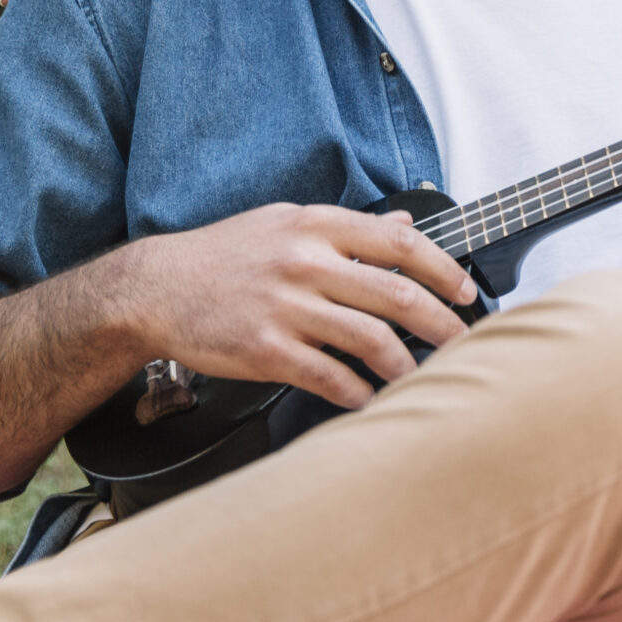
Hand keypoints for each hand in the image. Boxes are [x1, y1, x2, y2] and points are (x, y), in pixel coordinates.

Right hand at [121, 203, 479, 409]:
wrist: (155, 288)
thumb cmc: (223, 257)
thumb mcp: (283, 223)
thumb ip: (346, 228)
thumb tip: (404, 224)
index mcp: (315, 226)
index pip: (399, 243)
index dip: (443, 269)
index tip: (466, 291)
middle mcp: (305, 262)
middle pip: (396, 294)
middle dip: (442, 323)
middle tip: (464, 342)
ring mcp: (286, 307)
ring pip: (371, 339)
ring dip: (407, 365)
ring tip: (422, 377)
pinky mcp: (267, 350)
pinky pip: (331, 376)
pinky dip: (360, 392)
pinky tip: (372, 398)